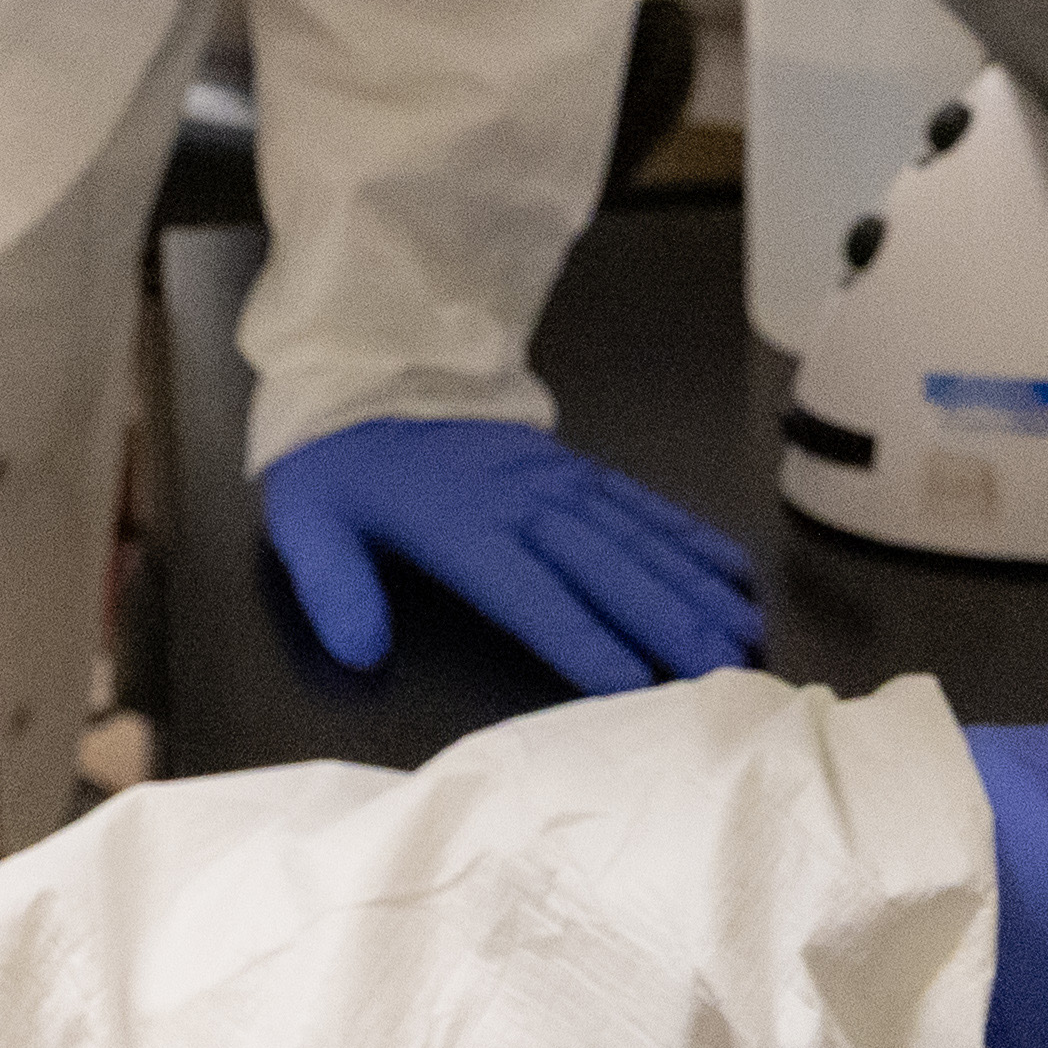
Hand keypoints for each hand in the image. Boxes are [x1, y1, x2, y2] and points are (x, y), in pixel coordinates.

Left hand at [261, 420, 769, 690]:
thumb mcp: (304, 519)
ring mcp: (559, 482)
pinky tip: (732, 572)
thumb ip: (331, 585)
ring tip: (743, 635)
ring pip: (638, 539)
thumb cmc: (340, 461)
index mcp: (460, 525)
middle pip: (606, 568)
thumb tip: (360, 652)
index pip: (530, 591)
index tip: (632, 682)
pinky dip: (691, 538)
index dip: (581, 636)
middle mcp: (524, 503)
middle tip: (723, 670)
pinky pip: (643, 505)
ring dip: (695, 587)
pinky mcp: (575, 468)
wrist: (366, 365)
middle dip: (669, 621)